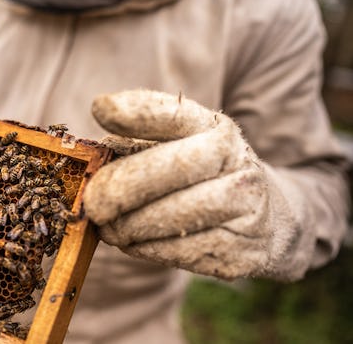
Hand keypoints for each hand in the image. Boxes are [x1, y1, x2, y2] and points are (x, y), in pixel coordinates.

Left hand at [83, 90, 301, 279]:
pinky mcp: (241, 252)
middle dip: (124, 186)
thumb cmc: (205, 179)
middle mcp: (238, 162)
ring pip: (176, 216)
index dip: (138, 111)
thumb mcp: (183, 150)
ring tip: (107, 227)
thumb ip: (140, 143)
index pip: (176, 114)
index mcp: (216, 129)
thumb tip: (95, 151)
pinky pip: (182, 253)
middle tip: (91, 203)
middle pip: (176, 167)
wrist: (270, 223)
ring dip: (130, 225)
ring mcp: (246, 208)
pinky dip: (147, 248)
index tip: (100, 109)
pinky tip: (132, 243)